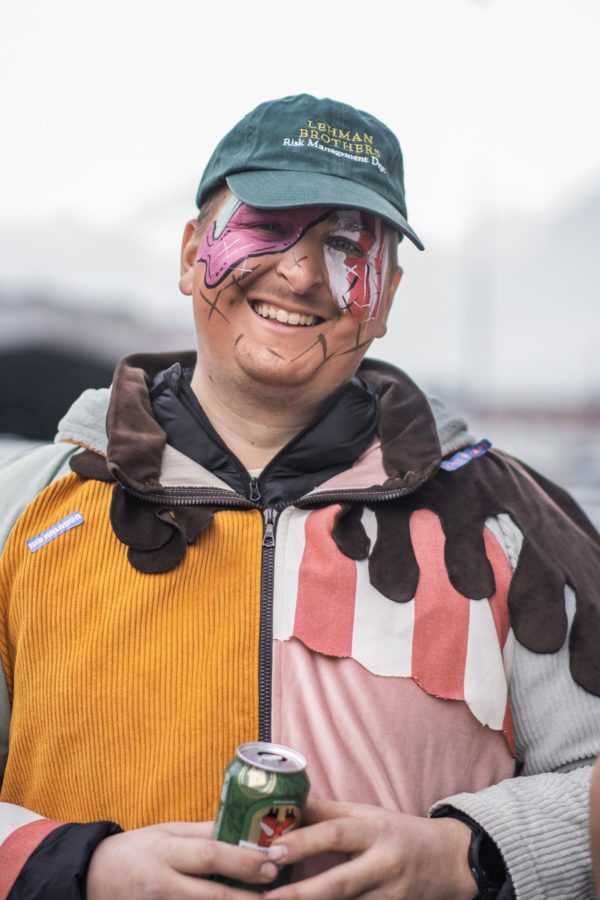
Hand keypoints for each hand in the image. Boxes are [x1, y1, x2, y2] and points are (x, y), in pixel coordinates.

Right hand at [86, 821, 279, 898]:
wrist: (90, 878)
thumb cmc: (135, 850)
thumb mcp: (165, 831)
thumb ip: (201, 831)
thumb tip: (243, 827)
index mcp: (167, 851)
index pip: (211, 855)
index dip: (245, 861)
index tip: (272, 863)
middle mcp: (163, 883)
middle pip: (213, 896)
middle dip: (248, 898)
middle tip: (277, 895)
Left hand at [262, 800, 477, 899]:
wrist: (446, 861)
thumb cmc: (396, 832)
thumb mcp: (366, 814)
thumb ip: (326, 812)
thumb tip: (285, 801)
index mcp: (374, 831)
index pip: (336, 835)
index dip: (303, 843)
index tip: (273, 851)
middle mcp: (384, 865)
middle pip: (340, 882)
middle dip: (302, 893)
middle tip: (268, 897)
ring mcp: (390, 897)